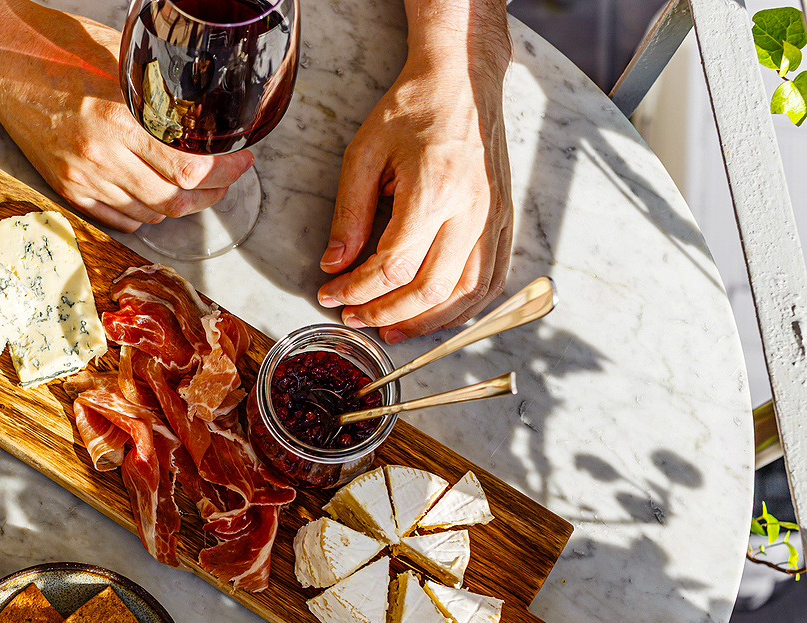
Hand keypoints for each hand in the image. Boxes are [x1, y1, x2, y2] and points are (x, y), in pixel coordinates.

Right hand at [0, 0, 252, 231]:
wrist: (3, 66)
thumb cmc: (64, 52)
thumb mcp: (122, 60)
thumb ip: (161, 90)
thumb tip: (205, 111)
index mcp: (118, 118)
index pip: (188, 168)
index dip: (224, 171)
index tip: (241, 160)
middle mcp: (101, 156)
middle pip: (175, 200)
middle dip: (212, 194)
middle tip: (228, 179)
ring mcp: (83, 178)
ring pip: (151, 214)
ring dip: (182, 204)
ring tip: (197, 187)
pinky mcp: (68, 190)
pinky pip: (120, 219)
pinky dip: (147, 214)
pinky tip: (159, 195)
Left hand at [316, 0, 512, 342]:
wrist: (464, 79)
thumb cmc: (413, 110)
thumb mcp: (364, 154)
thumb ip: (349, 214)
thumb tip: (335, 265)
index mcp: (434, 190)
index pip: (393, 266)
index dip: (357, 290)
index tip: (330, 294)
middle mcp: (472, 210)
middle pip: (430, 290)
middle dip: (385, 314)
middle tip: (354, 317)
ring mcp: (494, 218)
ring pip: (466, 295)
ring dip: (426, 322)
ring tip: (391, 329)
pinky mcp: (504, 220)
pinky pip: (492, 280)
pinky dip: (464, 308)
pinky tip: (435, 314)